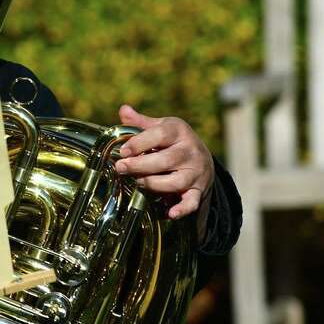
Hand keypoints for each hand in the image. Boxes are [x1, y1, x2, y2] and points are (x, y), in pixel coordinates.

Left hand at [114, 105, 214, 222]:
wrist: (203, 159)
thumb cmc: (174, 142)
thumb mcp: (161, 127)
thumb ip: (141, 122)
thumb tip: (123, 109)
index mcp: (180, 131)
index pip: (160, 134)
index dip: (139, 143)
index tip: (123, 151)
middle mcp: (191, 151)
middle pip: (165, 160)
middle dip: (140, 166)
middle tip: (120, 168)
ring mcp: (196, 172)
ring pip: (175, 181)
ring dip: (153, 184)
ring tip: (137, 182)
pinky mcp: (198, 190)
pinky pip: (192, 202)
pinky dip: (182, 209)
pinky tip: (170, 214)